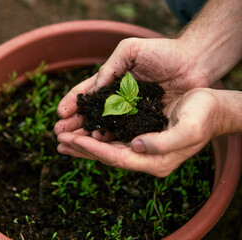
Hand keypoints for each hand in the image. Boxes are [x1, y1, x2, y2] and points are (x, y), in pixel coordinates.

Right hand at [54, 37, 210, 134]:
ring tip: (70, 142)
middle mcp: (116, 98)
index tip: (60, 113)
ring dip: (85, 134)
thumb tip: (92, 90)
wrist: (193, 63)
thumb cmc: (162, 52)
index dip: (71, 102)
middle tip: (58, 134)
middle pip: (90, 113)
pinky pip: (122, 132)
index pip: (86, 92)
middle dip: (73, 123)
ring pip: (102, 125)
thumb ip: (110, 66)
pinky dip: (108, 137)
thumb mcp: (131, 50)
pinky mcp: (143, 123)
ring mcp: (129, 112)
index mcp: (110, 80)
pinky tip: (95, 142)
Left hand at [56, 88, 222, 176]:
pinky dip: (96, 135)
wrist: (214, 108)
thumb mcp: (189, 128)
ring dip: (84, 144)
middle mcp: (146, 158)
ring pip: (107, 148)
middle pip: (107, 156)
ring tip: (63, 139)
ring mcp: (142, 149)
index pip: (117, 157)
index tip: (73, 140)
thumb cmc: (204, 114)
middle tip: (59, 140)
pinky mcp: (139, 137)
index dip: (93, 149)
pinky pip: (112, 139)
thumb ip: (163, 143)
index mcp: (156, 160)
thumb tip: (134, 146)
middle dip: (82, 148)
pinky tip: (83, 131)